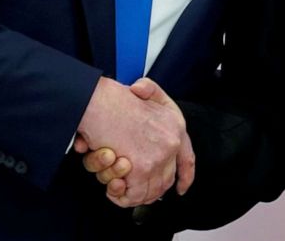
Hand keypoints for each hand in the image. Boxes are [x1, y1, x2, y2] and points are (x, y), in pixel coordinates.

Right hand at [76, 77, 194, 206]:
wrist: (98, 102)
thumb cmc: (113, 97)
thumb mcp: (143, 88)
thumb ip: (149, 90)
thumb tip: (141, 92)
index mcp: (175, 124)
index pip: (187, 158)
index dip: (184, 176)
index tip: (181, 187)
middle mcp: (171, 142)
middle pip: (166, 180)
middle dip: (150, 190)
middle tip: (131, 189)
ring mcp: (157, 158)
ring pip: (150, 191)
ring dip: (131, 192)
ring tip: (115, 182)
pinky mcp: (140, 170)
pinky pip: (133, 195)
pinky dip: (120, 195)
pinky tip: (111, 187)